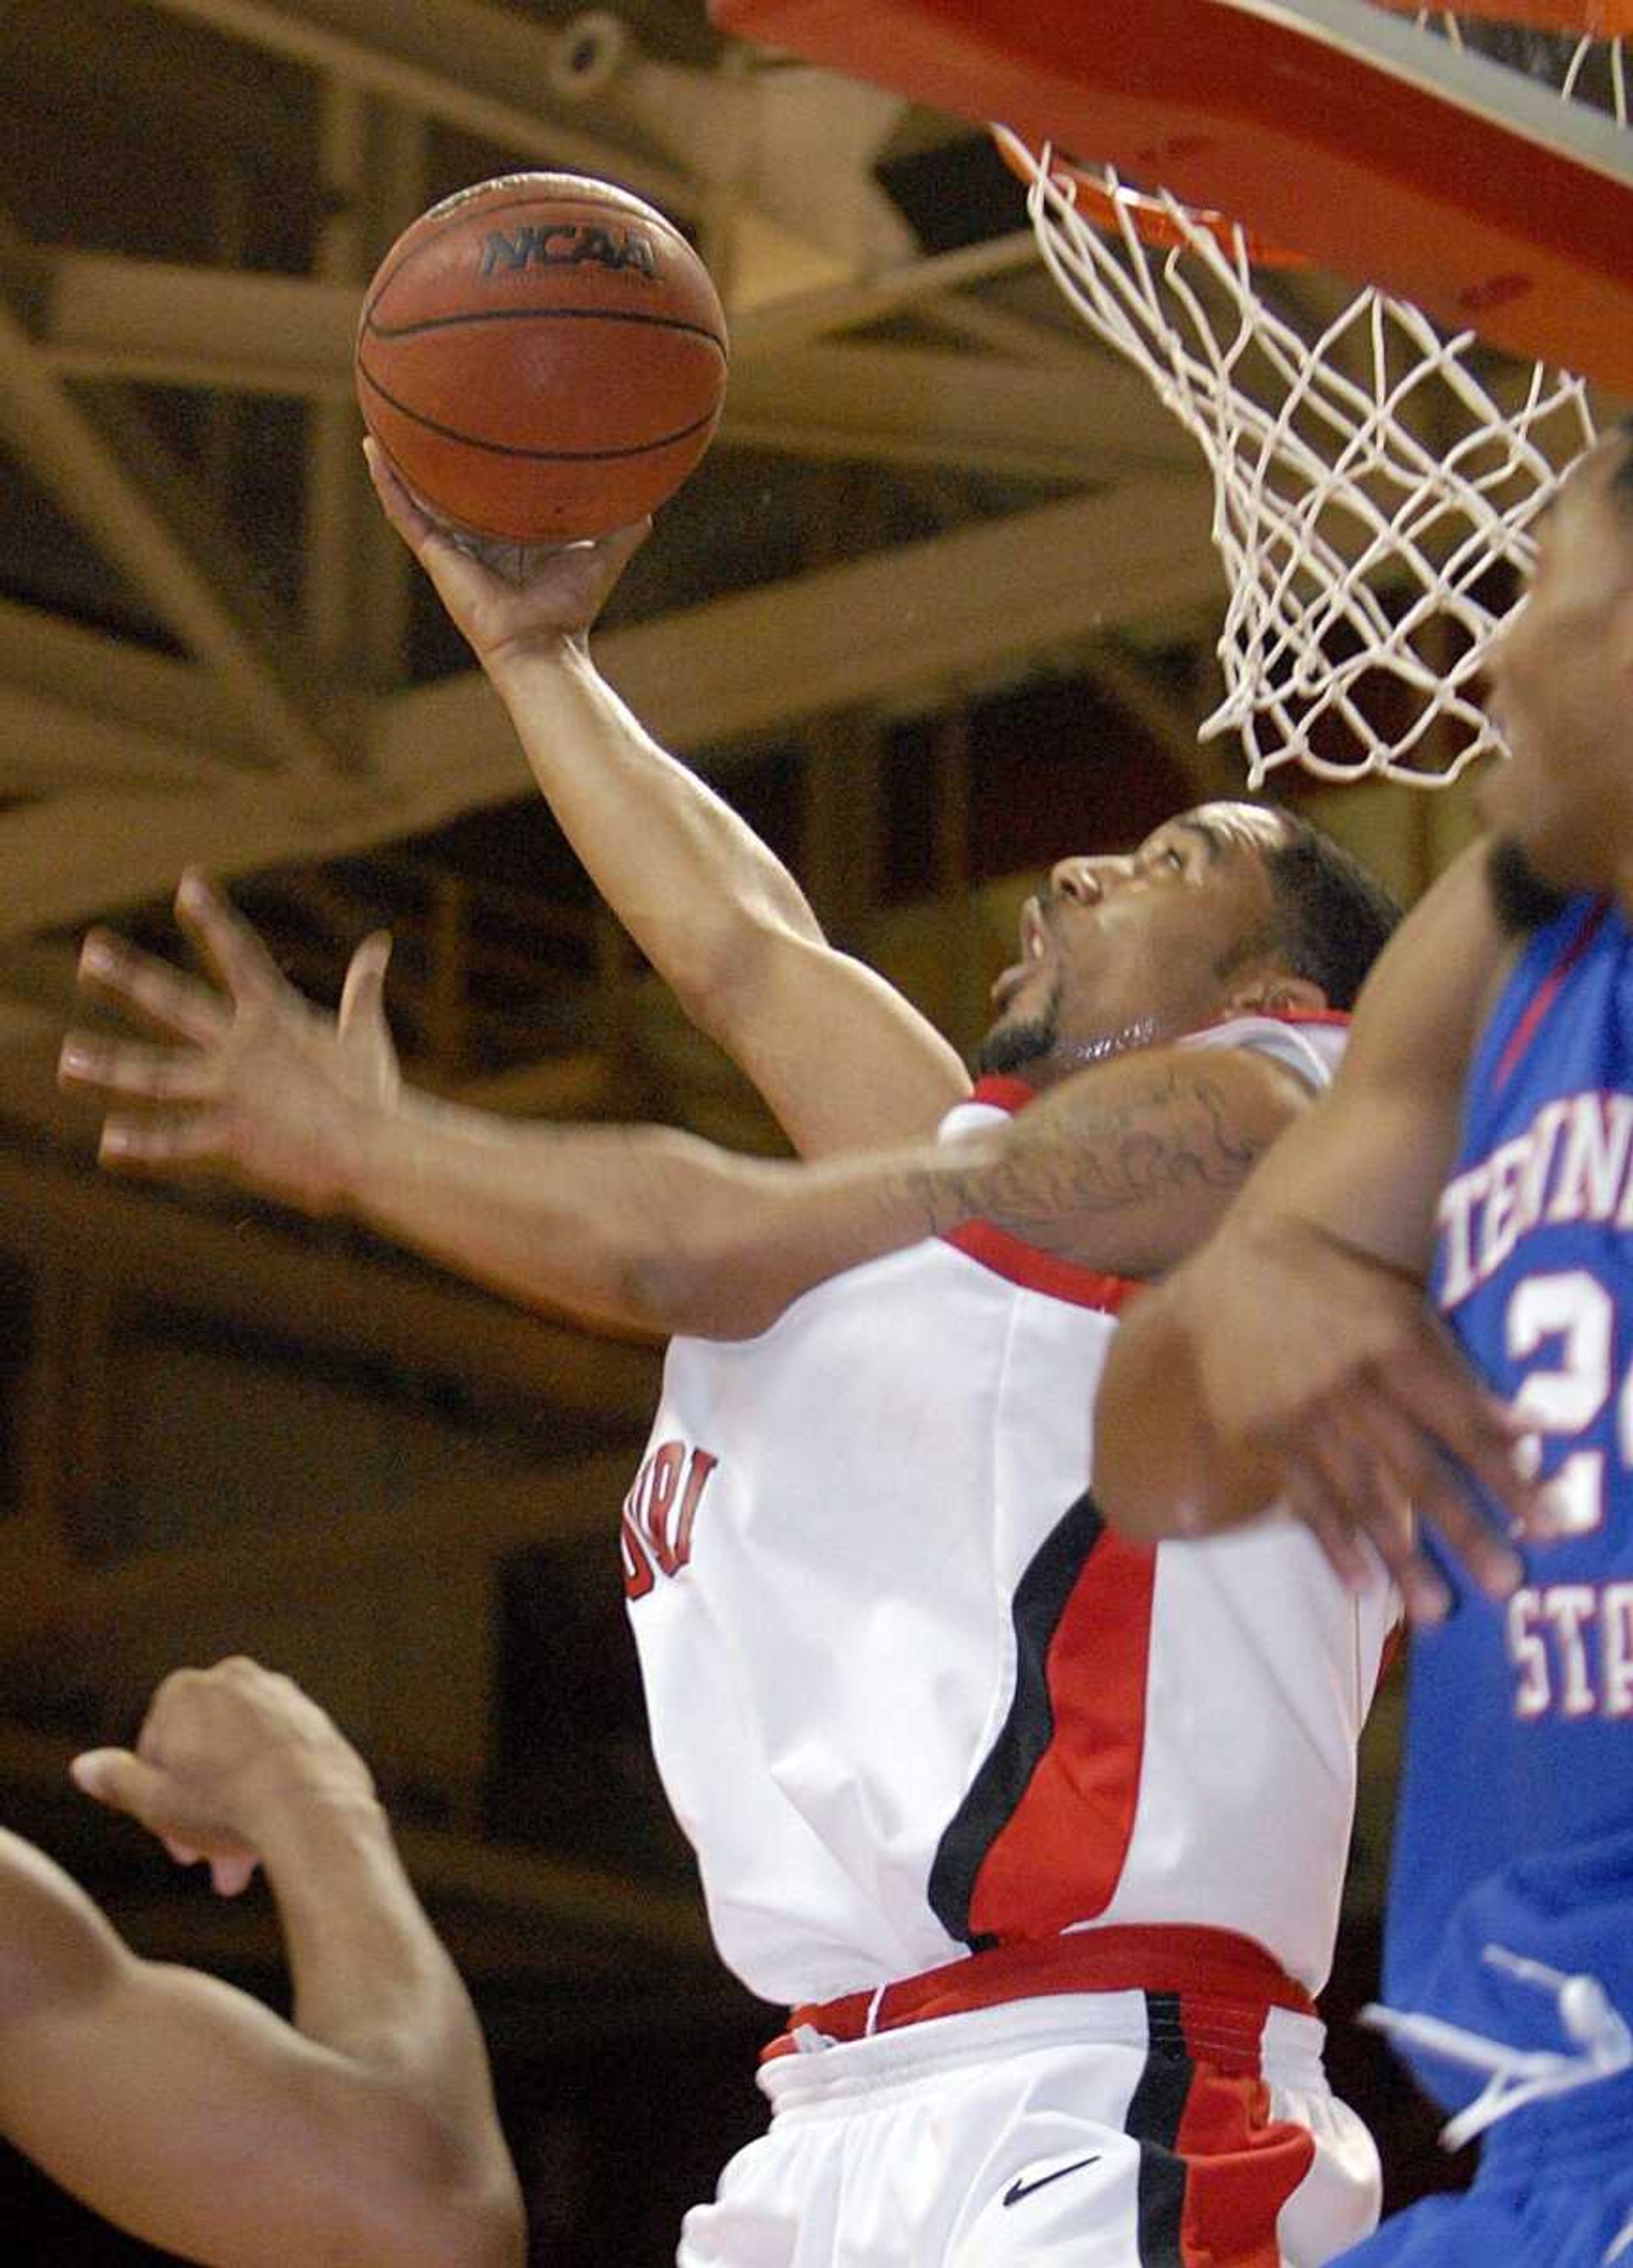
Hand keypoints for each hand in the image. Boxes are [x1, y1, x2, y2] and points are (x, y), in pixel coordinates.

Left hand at [60, 869, 397, 1213]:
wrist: (379, 1152)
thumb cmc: (375, 1096)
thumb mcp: (366, 1034)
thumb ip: (364, 988)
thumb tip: (379, 943)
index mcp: (276, 1019)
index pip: (241, 957)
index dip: (215, 919)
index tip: (188, 884)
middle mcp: (244, 1049)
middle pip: (175, 1005)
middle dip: (130, 979)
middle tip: (89, 954)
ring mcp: (232, 1094)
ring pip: (156, 1078)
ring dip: (108, 1068)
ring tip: (65, 1062)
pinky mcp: (231, 1141)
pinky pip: (176, 1144)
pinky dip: (142, 1147)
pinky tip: (106, 1146)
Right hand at [70, 1657, 373, 1896]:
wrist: (314, 1813)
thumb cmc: (226, 1807)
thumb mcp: (154, 1802)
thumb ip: (116, 1780)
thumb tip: (84, 1766)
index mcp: (188, 1689)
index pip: (156, 1746)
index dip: (157, 1798)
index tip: (171, 1839)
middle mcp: (238, 1680)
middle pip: (204, 1755)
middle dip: (199, 1813)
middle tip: (201, 1861)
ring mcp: (283, 1699)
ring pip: (244, 1761)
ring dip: (235, 1813)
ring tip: (238, 1870)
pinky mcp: (317, 1723)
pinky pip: (282, 1761)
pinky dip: (273, 1795)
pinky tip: (272, 1841)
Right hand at [364, 438, 648, 669]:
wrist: (542, 645)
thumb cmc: (570, 609)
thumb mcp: (603, 555)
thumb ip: (624, 525)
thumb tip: (650, 492)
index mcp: (507, 534)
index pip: (489, 490)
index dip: (481, 461)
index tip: (477, 418)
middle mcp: (474, 536)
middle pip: (447, 487)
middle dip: (432, 454)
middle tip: (418, 405)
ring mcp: (450, 546)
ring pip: (416, 495)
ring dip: (397, 459)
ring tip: (380, 417)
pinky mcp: (435, 556)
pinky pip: (405, 512)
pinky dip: (388, 482)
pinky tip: (373, 448)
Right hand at [1189, 1215, 1535, 1623]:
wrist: (1231, 1278)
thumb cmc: (1339, 1294)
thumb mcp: (1403, 1313)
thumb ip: (1459, 1371)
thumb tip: (1525, 1429)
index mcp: (1394, 1346)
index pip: (1463, 1423)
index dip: (1506, 1475)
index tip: (1547, 1524)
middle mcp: (1349, 1386)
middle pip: (1416, 1469)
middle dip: (1463, 1528)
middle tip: (1503, 1582)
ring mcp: (1301, 1416)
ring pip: (1360, 1496)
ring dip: (1402, 1555)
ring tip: (1435, 1608)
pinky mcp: (1261, 1436)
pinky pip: (1305, 1499)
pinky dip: (1333, 1543)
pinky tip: (1362, 1585)